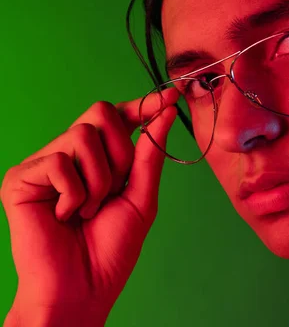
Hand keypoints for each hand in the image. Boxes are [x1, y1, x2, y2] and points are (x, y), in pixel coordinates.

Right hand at [1, 88, 178, 324]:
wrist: (82, 289)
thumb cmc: (110, 249)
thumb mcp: (141, 197)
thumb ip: (150, 154)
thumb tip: (165, 111)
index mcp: (99, 159)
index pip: (119, 118)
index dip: (144, 105)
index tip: (171, 96)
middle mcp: (70, 155)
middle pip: (101, 113)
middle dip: (121, 152)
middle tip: (115, 189)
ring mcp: (44, 164)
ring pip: (83, 134)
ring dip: (100, 180)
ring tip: (89, 210)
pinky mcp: (20, 179)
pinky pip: (59, 162)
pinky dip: (74, 193)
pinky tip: (65, 216)